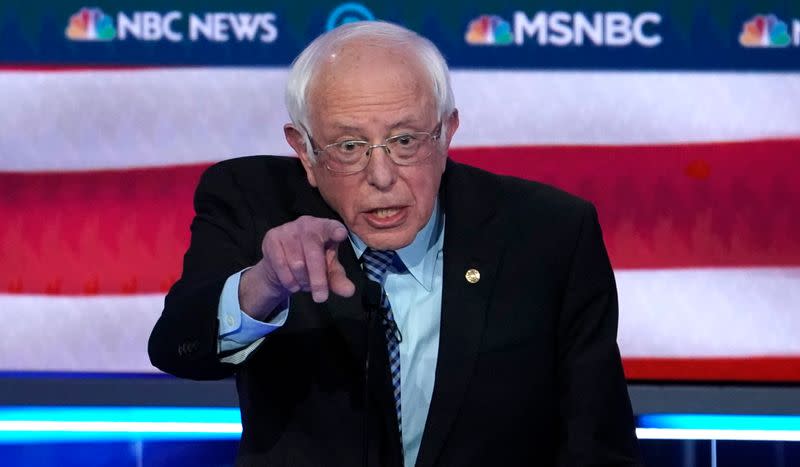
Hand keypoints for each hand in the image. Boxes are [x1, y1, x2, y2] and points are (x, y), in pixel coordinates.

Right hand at [239, 216, 355, 319]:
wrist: (282, 264)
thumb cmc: (312, 263)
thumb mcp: (328, 272)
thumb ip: (338, 280)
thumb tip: (349, 291)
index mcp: (326, 228)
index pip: (332, 227)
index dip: (336, 230)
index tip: (341, 234)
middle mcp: (307, 224)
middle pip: (314, 254)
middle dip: (318, 280)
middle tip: (321, 298)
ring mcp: (288, 229)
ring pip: (297, 263)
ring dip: (302, 281)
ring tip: (305, 284)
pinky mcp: (272, 238)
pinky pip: (281, 265)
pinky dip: (289, 280)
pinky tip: (293, 283)